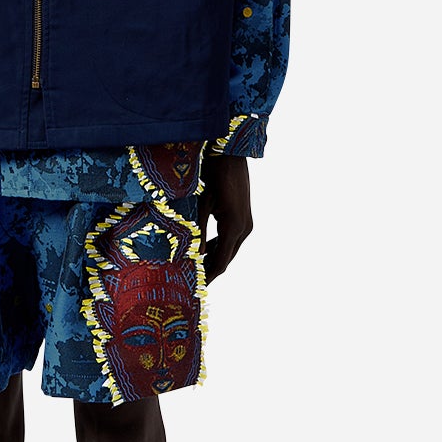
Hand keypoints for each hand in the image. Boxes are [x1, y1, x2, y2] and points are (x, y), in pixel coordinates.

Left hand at [198, 154, 253, 282]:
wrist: (230, 155)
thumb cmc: (212, 175)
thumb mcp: (201, 204)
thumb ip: (199, 231)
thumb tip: (196, 255)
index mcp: (233, 227)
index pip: (222, 262)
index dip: (209, 275)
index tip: (197, 285)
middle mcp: (244, 228)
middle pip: (228, 258)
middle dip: (211, 269)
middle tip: (194, 279)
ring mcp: (247, 222)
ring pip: (231, 249)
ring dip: (216, 258)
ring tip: (197, 266)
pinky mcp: (245, 216)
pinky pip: (233, 238)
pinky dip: (221, 246)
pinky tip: (206, 249)